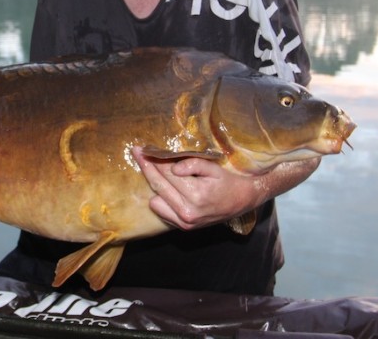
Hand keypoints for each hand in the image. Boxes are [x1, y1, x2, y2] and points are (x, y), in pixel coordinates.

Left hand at [132, 146, 262, 230]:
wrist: (241, 202)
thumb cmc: (227, 181)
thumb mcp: (213, 168)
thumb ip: (193, 164)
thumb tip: (174, 168)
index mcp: (196, 194)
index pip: (167, 173)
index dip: (154, 159)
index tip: (142, 149)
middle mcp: (187, 211)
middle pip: (158, 185)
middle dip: (146, 167)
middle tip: (136, 152)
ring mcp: (184, 222)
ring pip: (155, 200)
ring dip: (155, 184)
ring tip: (156, 170)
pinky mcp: (183, 227)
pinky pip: (161, 211)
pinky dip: (161, 198)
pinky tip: (167, 188)